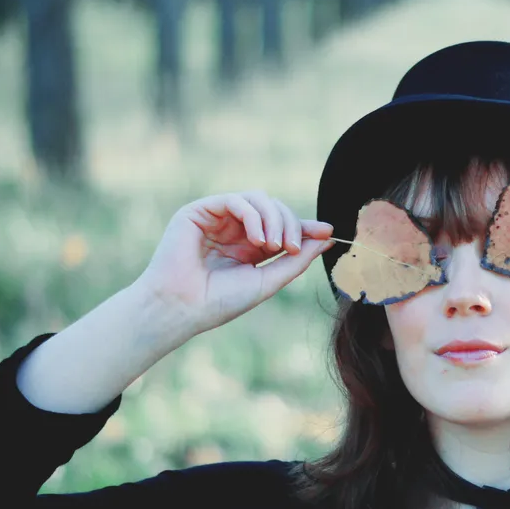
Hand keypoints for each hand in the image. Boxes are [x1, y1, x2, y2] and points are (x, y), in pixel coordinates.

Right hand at [134, 191, 335, 334]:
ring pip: (258, 199)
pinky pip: (236, 200)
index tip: (328, 232)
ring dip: (274, 219)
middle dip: (290, 224)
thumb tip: (326, 238)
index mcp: (249, 248)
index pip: (282, 227)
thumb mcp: (268, 280)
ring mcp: (217, 219)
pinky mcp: (199, 211)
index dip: (305, 227)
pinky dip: (254, 216)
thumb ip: (296, 260)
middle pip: (274, 209)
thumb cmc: (220, 301)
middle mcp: (234, 230)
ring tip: (274, 246)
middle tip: (291, 248)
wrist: (182, 308)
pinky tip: (258, 240)